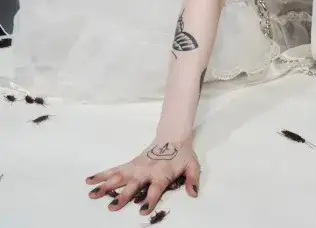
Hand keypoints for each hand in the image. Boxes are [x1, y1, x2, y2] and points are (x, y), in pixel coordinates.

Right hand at [85, 139, 199, 214]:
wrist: (173, 136)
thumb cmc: (182, 154)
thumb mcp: (192, 165)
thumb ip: (192, 179)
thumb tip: (194, 194)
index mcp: (162, 173)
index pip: (155, 188)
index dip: (150, 199)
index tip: (143, 210)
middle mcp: (147, 171)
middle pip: (133, 184)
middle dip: (124, 196)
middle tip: (112, 207)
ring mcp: (137, 167)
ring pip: (119, 176)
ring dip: (106, 185)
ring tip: (92, 194)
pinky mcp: (131, 164)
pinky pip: (115, 169)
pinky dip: (102, 174)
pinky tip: (89, 180)